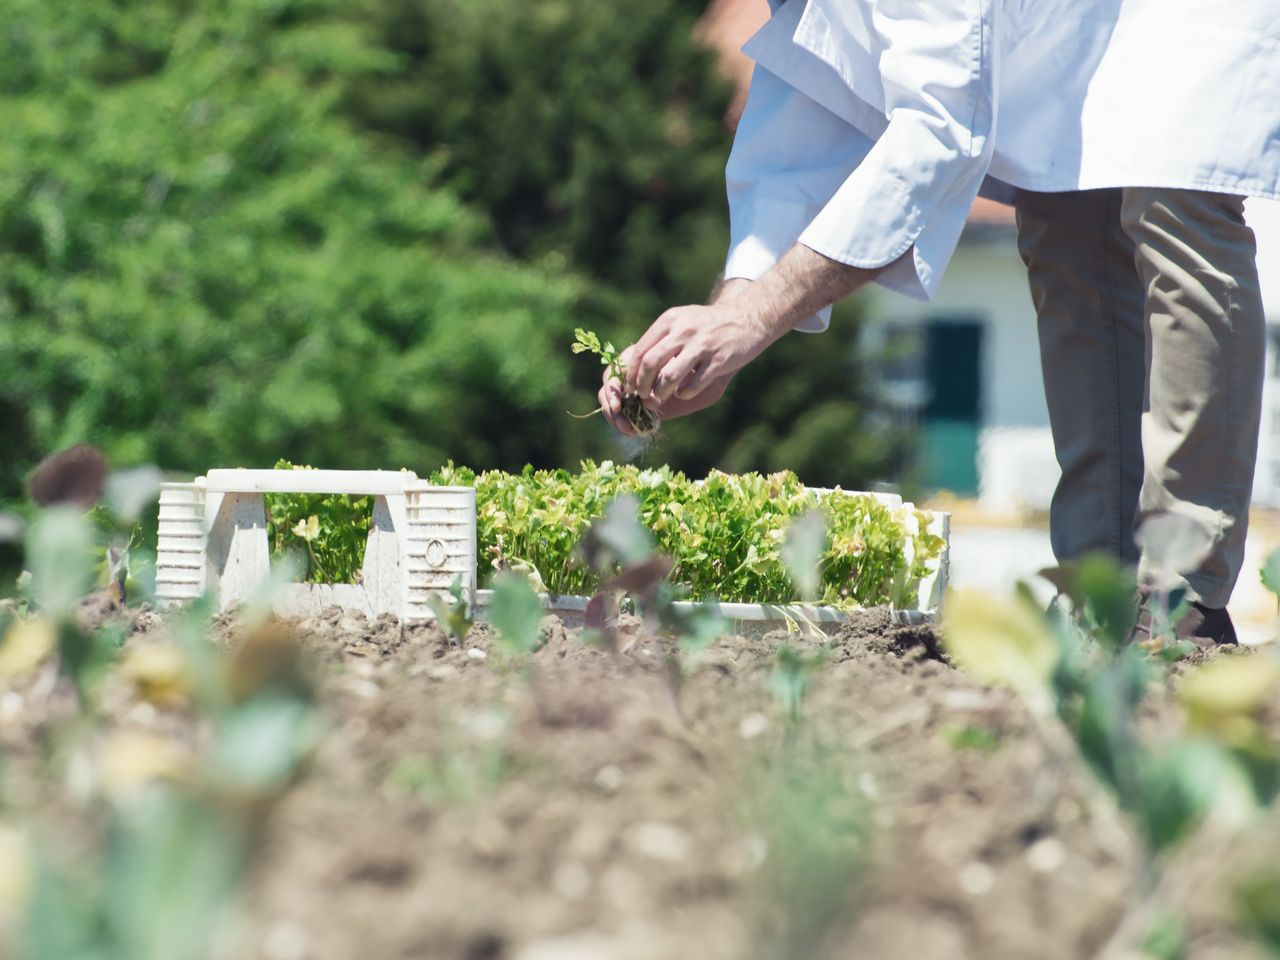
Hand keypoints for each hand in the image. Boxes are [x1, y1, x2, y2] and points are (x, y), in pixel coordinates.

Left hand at [626, 301, 772, 404]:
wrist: (747, 318)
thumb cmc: (707, 325)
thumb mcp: (682, 320)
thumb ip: (661, 339)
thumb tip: (635, 367)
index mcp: (670, 320)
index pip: (640, 351)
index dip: (632, 373)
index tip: (631, 387)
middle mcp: (683, 331)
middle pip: (651, 364)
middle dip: (642, 386)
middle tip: (643, 397)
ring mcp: (702, 345)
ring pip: (669, 377)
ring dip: (661, 393)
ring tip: (660, 398)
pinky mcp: (718, 360)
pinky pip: (693, 385)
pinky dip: (684, 393)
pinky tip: (684, 393)